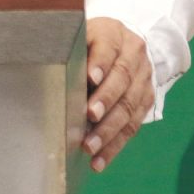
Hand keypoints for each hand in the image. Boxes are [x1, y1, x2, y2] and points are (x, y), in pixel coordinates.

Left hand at [83, 17, 152, 172]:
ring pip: (129, 107)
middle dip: (106, 100)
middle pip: (122, 79)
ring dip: (109, 130)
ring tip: (90, 146)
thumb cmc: (90, 42)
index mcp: (114, 34)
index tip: (90, 78)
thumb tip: (47, 70)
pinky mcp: (146, 101)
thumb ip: (70, 51)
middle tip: (89, 116)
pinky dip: (115, 145)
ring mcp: (143, 80)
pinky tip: (99, 159)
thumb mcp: (81, 36)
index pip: (108, 48)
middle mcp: (134, 56)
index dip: (100, 63)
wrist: (125, 45)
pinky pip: (132, 126)